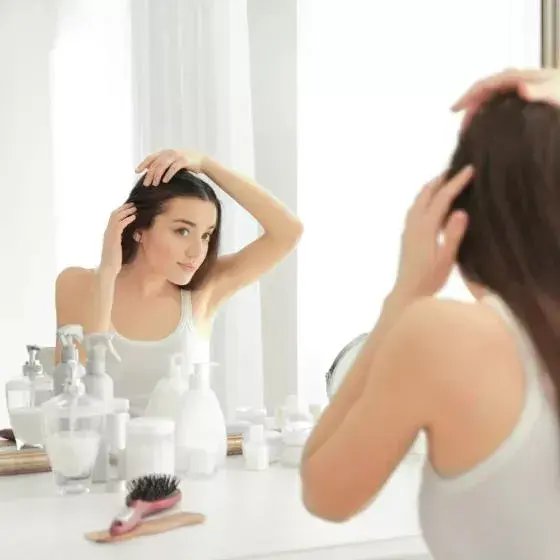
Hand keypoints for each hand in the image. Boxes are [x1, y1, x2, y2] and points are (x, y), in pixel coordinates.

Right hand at [99, 203, 135, 276]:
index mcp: (108, 234)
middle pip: (114, 215)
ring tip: (135, 208)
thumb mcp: (118, 249)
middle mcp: (107, 232)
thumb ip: (122, 242)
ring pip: (116, 218)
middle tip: (133, 204)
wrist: (107, 270)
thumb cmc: (114, 262)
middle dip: (124, 208)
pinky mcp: (113, 239)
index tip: (129, 208)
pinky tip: (134, 217)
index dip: (120, 212)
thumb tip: (132, 238)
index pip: (113, 219)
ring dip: (126, 211)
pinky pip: (120, 225)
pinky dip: (127, 219)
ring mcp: (109, 235)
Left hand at [135, 149, 206, 186]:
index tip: (136, 171)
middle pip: (155, 163)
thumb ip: (163, 163)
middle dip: (149, 174)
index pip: (151, 157)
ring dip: (157, 176)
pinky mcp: (184, 161)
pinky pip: (173, 168)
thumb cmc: (186, 162)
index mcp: (165, 152)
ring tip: (154, 184)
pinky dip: (168, 175)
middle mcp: (169, 152)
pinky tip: (165, 181)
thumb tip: (150, 170)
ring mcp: (177, 156)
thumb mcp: (173, 161)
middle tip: (146, 184)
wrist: (202, 160)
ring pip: (163, 165)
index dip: (143, 164)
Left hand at [393, 166, 472, 299]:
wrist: (407, 293)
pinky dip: (425, 198)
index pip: (442, 198)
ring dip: (431, 188)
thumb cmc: (429, 280)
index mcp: (425, 228)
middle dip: (441, 179)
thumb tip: (460, 211)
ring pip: (418, 200)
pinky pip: (415, 209)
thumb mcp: (446, 259)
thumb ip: (453, 235)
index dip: (456, 182)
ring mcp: (408, 229)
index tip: (469, 169)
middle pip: (426, 194)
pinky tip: (431, 204)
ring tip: (444, 180)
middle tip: (456, 168)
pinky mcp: (407, 236)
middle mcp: (414, 225)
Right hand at [452, 68, 559, 128]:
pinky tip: (486, 126)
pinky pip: (498, 104)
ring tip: (470, 130)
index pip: (484, 85)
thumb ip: (540, 90)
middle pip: (484, 93)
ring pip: (490, 99)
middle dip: (470, 109)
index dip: (467, 97)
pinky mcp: (521, 99)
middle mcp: (514, 82)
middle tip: (462, 130)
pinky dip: (488, 114)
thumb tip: (520, 88)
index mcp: (517, 78)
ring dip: (478, 113)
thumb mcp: (555, 92)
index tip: (455, 110)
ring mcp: (517, 90)